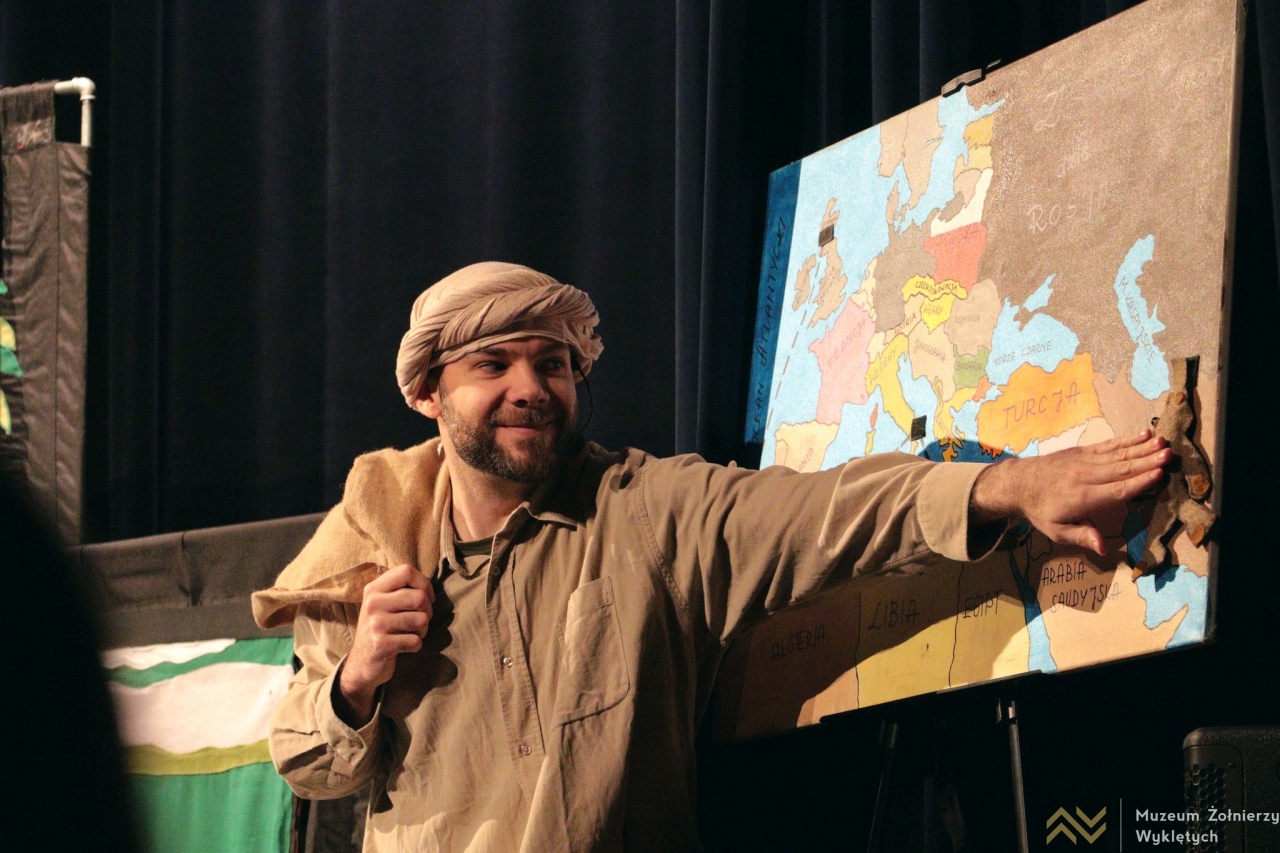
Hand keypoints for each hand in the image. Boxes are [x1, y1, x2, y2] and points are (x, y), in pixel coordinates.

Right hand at [336, 564, 432, 725]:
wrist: (360, 664)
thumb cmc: (379, 630)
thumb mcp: (382, 604)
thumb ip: (399, 590)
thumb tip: (427, 584)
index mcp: (373, 589)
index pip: (406, 571)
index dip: (424, 583)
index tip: (426, 598)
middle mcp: (372, 603)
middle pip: (419, 596)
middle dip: (428, 611)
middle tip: (420, 621)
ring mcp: (375, 624)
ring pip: (421, 619)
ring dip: (423, 630)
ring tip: (411, 634)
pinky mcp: (381, 644)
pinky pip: (415, 641)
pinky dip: (416, 646)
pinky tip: (404, 647)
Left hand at [971, 429, 1171, 555]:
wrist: (1017, 484)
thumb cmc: (1041, 511)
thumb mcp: (1056, 531)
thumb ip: (1081, 536)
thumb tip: (1103, 548)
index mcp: (1083, 498)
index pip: (1116, 490)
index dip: (1139, 483)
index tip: (1159, 474)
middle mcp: (1086, 476)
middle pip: (1122, 469)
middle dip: (1147, 462)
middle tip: (1170, 454)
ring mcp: (1084, 461)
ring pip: (1118, 454)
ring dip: (1142, 448)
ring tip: (1162, 442)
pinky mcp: (1082, 451)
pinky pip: (1108, 445)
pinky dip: (1127, 439)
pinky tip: (1143, 434)